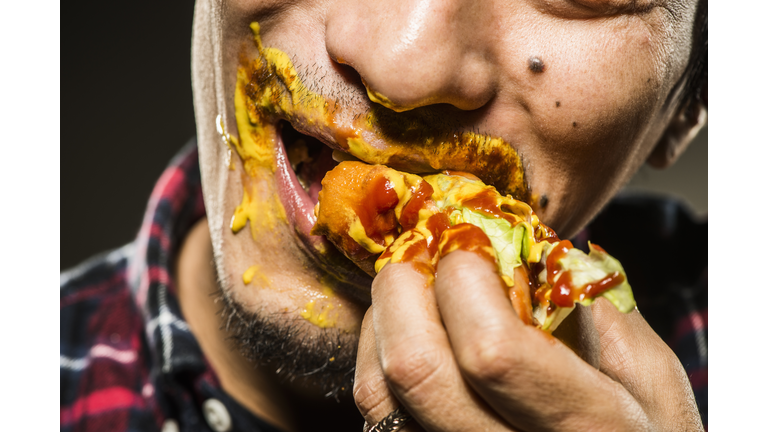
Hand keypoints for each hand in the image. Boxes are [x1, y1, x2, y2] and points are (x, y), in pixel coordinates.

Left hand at [353, 250, 703, 430]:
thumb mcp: (650, 379)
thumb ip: (597, 309)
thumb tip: (529, 244)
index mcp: (582, 427)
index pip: (491, 350)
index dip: (464, 281)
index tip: (472, 246)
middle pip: (414, 369)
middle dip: (404, 286)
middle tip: (422, 254)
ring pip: (378, 393)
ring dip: (383, 319)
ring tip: (412, 291)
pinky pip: (376, 409)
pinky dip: (376, 356)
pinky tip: (407, 334)